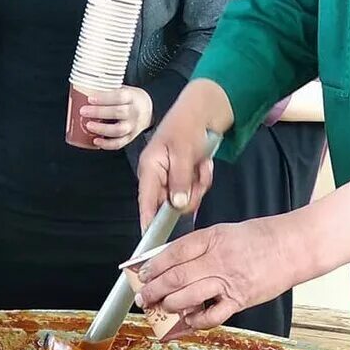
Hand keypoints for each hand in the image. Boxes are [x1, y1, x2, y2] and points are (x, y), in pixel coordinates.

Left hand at [79, 86, 152, 149]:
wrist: (149, 111)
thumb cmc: (131, 99)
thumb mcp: (124, 89)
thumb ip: (109, 90)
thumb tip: (84, 89)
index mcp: (132, 97)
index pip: (120, 96)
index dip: (104, 98)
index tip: (90, 99)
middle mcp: (134, 112)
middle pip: (118, 112)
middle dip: (99, 112)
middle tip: (84, 111)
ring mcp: (133, 126)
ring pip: (118, 130)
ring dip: (102, 129)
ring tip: (89, 126)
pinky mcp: (130, 138)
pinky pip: (119, 143)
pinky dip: (107, 144)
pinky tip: (96, 141)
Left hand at [134, 218, 307, 331]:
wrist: (293, 247)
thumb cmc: (260, 238)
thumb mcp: (224, 232)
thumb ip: (199, 246)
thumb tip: (170, 262)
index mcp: (212, 238)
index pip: (174, 253)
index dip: (154, 265)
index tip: (142, 273)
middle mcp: (218, 260)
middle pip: (176, 277)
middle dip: (154, 289)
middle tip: (143, 297)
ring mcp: (228, 281)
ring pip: (188, 296)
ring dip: (169, 305)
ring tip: (160, 307)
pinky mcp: (240, 300)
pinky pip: (212, 316)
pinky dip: (196, 321)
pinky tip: (188, 319)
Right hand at [138, 79, 234, 228]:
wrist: (202, 111)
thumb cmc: (186, 125)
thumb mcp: (184, 152)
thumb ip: (180, 180)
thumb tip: (177, 205)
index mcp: (150, 169)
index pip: (146, 201)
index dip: (147, 220)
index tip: (149, 238)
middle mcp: (157, 177)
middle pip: (169, 204)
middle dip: (189, 194)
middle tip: (199, 176)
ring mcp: (170, 179)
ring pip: (185, 199)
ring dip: (198, 185)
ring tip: (202, 165)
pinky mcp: (182, 178)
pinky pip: (194, 191)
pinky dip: (202, 180)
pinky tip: (203, 164)